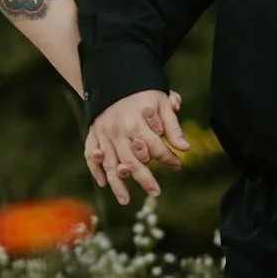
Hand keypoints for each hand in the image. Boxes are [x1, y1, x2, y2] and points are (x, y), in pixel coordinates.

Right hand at [85, 89, 187, 205]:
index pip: (155, 149)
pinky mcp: (93, 134)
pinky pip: (91, 155)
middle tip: (156, 192)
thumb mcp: (161, 102)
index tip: (177, 165)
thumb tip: (185, 148)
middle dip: (145, 179)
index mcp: (136, 124)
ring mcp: (103, 135)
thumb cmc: (142, 91)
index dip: (168, 158)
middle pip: (133, 163)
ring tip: (125, 201)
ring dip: (118, 184)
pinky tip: (103, 183)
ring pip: (110, 165)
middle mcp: (118, 133)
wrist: (113, 76)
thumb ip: (172, 126)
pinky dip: (95, 170)